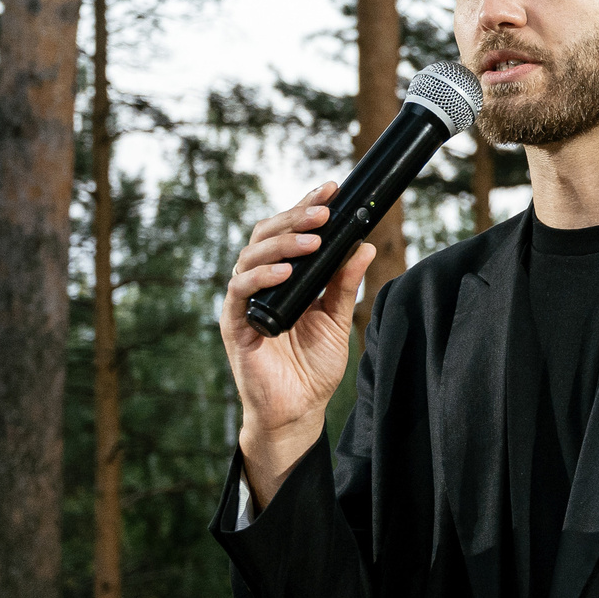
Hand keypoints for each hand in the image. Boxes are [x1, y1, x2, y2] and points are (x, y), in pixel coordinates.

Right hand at [218, 181, 374, 507]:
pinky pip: (241, 290)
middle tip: (323, 209)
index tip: (332, 188)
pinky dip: (262, 276)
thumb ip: (345, 282)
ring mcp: (244, 300)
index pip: (290, 232)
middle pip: (266, 234)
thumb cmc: (313, 365)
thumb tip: (364, 244)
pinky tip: (285, 271)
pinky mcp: (234, 322)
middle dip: (295, 217)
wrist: (298, 409)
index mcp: (285, 276)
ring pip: (252, 255)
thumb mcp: (336, 318)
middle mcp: (260, 281)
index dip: (306, 208)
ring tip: (312, 239)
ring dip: (283, 243)